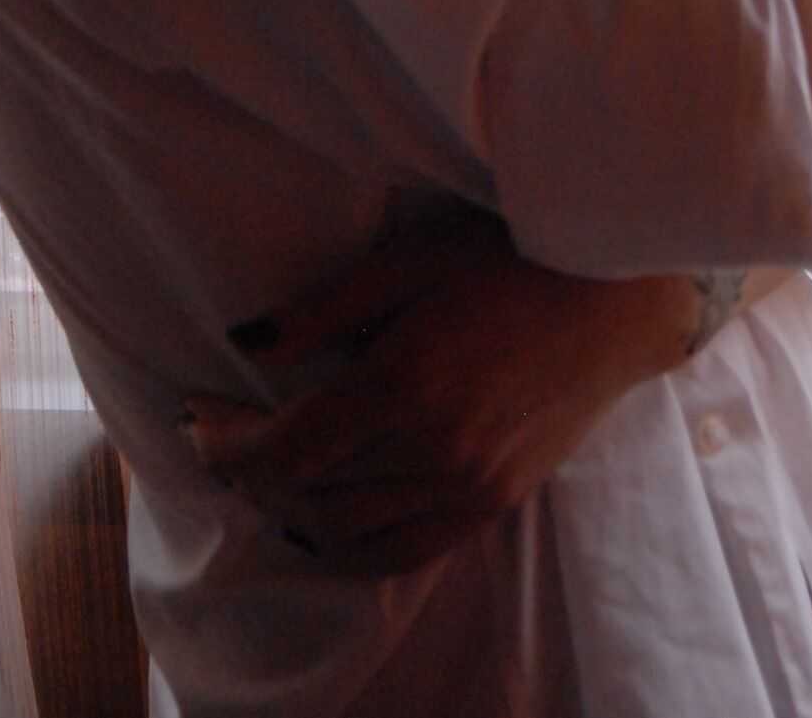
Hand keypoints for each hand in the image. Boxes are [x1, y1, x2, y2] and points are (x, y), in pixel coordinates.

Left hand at [179, 209, 700, 578]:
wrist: (613, 300)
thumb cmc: (506, 259)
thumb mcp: (407, 261)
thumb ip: (322, 309)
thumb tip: (243, 343)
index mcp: (404, 383)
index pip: (288, 447)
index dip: (231, 444)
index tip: (198, 423)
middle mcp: (433, 448)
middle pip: (310, 492)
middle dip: (255, 472)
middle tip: (226, 439)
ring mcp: (468, 485)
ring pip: (350, 528)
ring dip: (297, 509)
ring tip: (272, 473)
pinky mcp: (493, 504)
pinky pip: (405, 551)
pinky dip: (353, 549)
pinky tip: (327, 525)